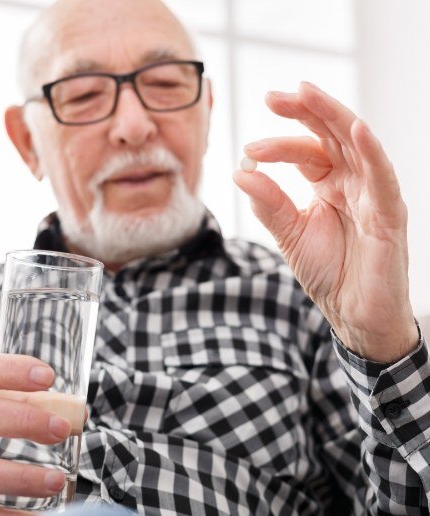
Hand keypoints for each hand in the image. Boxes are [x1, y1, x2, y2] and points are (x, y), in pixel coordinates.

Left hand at [234, 82, 418, 362]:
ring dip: (332, 117)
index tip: (248, 151)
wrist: (353, 315)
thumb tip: (241, 172)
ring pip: (357, 144)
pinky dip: (370, 152)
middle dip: (305, 112)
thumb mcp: (290, 235)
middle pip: (332, 135)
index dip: (279, 145)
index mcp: (330, 185)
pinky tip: (353, 129)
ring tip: (305, 94)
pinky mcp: (389, 214)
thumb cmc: (329, 273)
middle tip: (273, 97)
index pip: (306, 152)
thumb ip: (269, 204)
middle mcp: (353, 183)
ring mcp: (373, 195)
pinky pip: (383, 177)